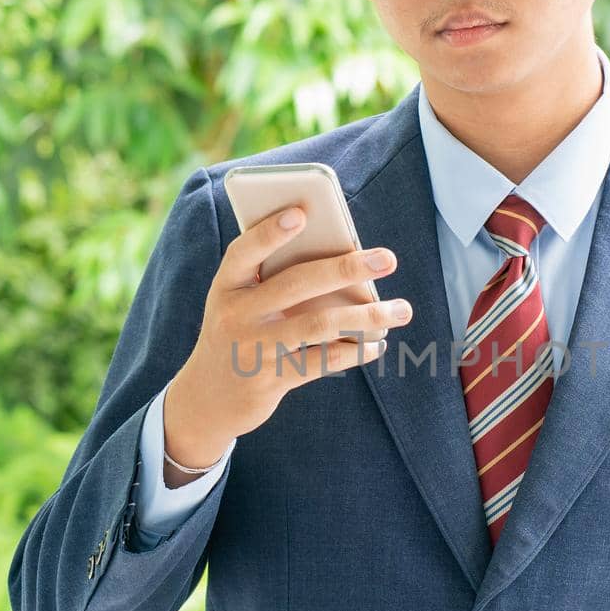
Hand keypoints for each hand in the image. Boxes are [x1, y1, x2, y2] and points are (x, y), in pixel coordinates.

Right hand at [163, 207, 409, 472]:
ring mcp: (253, 349)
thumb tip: (345, 264)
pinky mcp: (271, 381)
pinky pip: (321, 362)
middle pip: (297, 284)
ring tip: (402, 310)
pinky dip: (354, 351)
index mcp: (227, 286)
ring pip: (318, 325)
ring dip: (366, 316)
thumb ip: (274, 281)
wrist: (208, 397)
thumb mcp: (240, 303)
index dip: (270, 231)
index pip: (244, 252)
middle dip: (347, 268)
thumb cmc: (238, 332)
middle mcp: (237, 315)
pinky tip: (376, 344)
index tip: (302, 213)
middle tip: (389, 258)